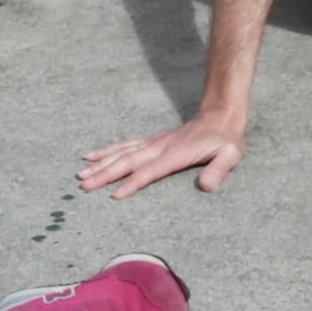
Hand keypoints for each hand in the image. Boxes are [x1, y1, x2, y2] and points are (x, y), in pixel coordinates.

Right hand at [77, 107, 245, 196]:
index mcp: (176, 154)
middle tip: (84, 186)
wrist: (220, 116)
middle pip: (128, 162)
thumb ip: (219, 170)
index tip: (114, 194)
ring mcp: (153, 143)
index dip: (133, 183)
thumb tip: (206, 186)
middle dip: (105, 174)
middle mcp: (160, 147)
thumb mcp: (230, 155)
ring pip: (122, 154)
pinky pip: (124, 146)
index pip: (151, 171)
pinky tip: (91, 157)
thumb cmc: (225, 140)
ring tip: (81, 174)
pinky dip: (106, 151)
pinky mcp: (150, 141)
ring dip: (101, 164)